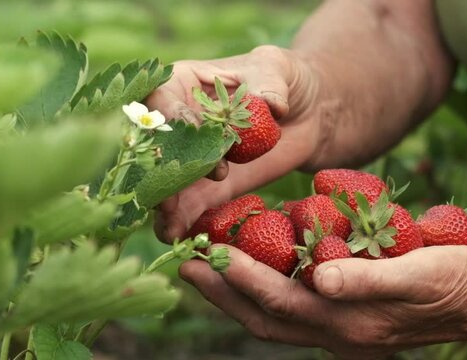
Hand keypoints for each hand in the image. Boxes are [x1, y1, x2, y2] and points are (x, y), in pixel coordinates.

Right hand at [147, 46, 326, 240]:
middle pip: (158, 147)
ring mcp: (192, 159)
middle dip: (160, 169)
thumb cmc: (286, 80)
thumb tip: (272, 106)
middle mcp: (179, 123)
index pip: (163, 96)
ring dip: (166, 202)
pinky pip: (191, 206)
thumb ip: (270, 84)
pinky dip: (184, 222)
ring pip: (168, 182)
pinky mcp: (210, 187)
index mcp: (184, 83)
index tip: (190, 128)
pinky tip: (179, 237)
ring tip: (168, 222)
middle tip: (169, 191)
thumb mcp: (278, 70)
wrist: (309, 114)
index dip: (171, 113)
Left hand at [179, 245, 466, 358]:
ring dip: (239, 292)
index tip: (208, 256)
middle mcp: (338, 333)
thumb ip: (368, 279)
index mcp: (351, 325)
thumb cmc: (455, 281)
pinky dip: (268, 288)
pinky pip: (297, 306)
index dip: (242, 281)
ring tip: (210, 265)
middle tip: (188, 264)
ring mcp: (342, 329)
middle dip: (224, 293)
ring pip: (276, 315)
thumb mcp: (418, 275)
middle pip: (266, 317)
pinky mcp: (349, 315)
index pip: (281, 304)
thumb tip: (321, 279)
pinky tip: (258, 265)